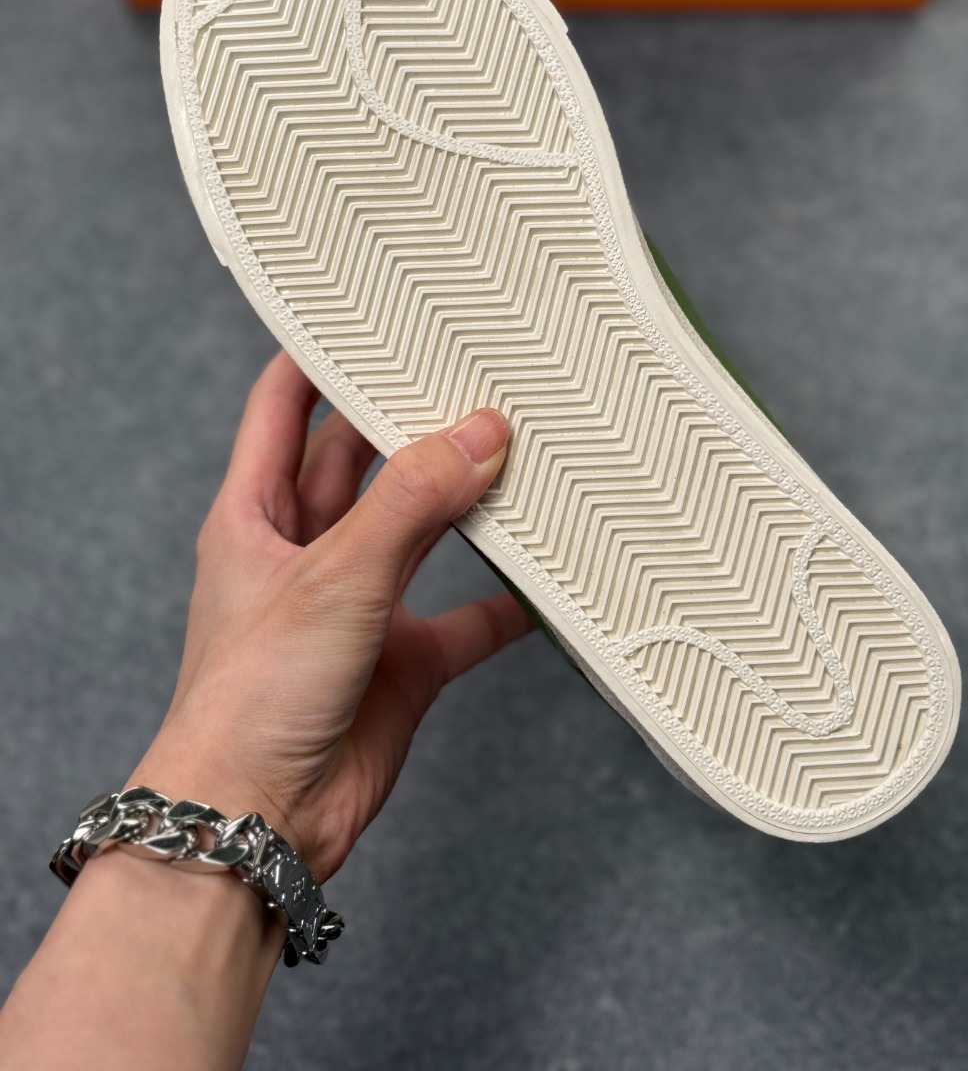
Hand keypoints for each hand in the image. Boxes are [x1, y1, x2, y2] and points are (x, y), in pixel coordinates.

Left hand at [130, 350, 532, 882]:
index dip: (320, 354)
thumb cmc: (250, 700)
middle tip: (473, 375)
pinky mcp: (401, 661)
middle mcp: (307, 550)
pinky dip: (506, 601)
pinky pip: (465, 618)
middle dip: (412, 420)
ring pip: (421, 529)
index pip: (284, 405)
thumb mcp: (333, 578)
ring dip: (466, 501)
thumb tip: (479, 434)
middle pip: (364, 459)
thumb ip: (411, 504)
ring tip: (521, 454)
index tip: (373, 311)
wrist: (256, 823)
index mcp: (257, 514)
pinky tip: (548, 581)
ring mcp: (357, 605)